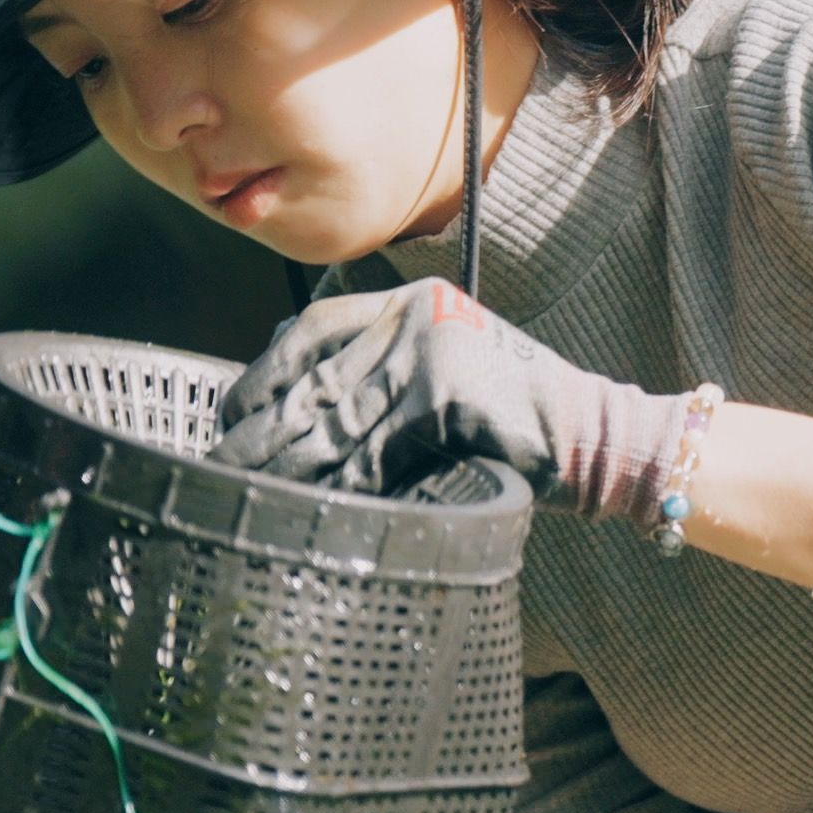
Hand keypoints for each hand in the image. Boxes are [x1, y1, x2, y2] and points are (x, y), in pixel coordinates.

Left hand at [213, 281, 686, 513]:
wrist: (591, 432)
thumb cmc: (515, 412)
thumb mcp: (447, 363)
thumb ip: (383, 368)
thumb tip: (296, 406)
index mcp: (409, 301)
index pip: (314, 326)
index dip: (264, 370)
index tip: (231, 410)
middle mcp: (413, 318)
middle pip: (315, 381)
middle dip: (262, 430)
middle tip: (220, 468)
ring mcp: (429, 354)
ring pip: (334, 422)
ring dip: (285, 467)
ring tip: (246, 495)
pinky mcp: (443, 399)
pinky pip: (374, 456)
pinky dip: (339, 488)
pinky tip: (310, 512)